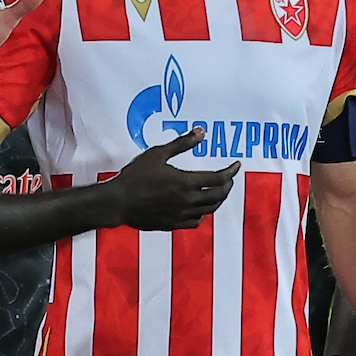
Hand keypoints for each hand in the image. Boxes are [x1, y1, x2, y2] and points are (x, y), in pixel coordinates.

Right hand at [111, 130, 238, 229]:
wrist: (118, 202)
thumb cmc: (135, 176)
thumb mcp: (158, 154)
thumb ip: (182, 143)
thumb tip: (201, 132)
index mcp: (185, 182)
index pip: (219, 179)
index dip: (231, 171)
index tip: (236, 165)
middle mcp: (187, 201)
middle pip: (219, 195)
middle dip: (228, 185)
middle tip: (229, 178)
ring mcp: (181, 214)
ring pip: (210, 209)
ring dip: (218, 199)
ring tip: (218, 190)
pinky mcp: (173, 224)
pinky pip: (196, 221)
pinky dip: (203, 213)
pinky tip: (200, 207)